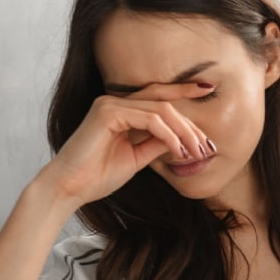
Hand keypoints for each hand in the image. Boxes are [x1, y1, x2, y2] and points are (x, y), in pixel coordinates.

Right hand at [38, 82, 214, 207]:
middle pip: (164, 102)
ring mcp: (110, 104)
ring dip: (185, 133)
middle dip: (191, 124)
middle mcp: (114, 102)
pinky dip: (169, 136)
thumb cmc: (98, 176)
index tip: (209, 90)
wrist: (70, 189)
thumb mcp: (137, 157)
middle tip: (208, 146)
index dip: (183, 91)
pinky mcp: (107, 113)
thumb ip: (157, 143)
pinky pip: (150, 120)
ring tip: (197, 153)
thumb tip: (182, 139)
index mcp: (121, 110)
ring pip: (161, 111)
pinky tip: (179, 151)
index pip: (158, 97)